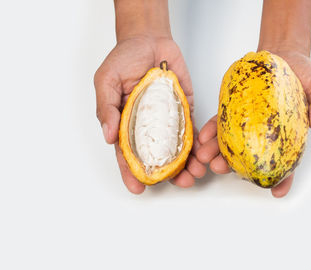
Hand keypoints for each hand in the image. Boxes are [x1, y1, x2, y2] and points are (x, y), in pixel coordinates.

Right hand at [94, 35, 205, 193]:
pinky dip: (199, 143)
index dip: (132, 173)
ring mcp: (168, 119)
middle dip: (169, 174)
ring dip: (188, 163)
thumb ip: (106, 107)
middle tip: (181, 183)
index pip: (128, 154)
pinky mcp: (185, 109)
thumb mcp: (106, 80)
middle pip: (158, 157)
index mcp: (125, 124)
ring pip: (178, 148)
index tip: (138, 188)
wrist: (149, 39)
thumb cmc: (124, 58)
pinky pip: (192, 128)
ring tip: (196, 174)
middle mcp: (148, 127)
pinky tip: (204, 153)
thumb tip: (108, 136)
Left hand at [196, 47, 310, 197]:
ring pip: (232, 144)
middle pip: (251, 158)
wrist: (285, 56)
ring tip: (205, 157)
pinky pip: (221, 123)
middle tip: (222, 169)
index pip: (287, 164)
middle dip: (235, 167)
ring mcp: (249, 123)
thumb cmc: (305, 75)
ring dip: (217, 153)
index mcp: (289, 137)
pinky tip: (204, 136)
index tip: (276, 192)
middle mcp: (266, 135)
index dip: (283, 179)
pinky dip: (212, 130)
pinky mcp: (235, 109)